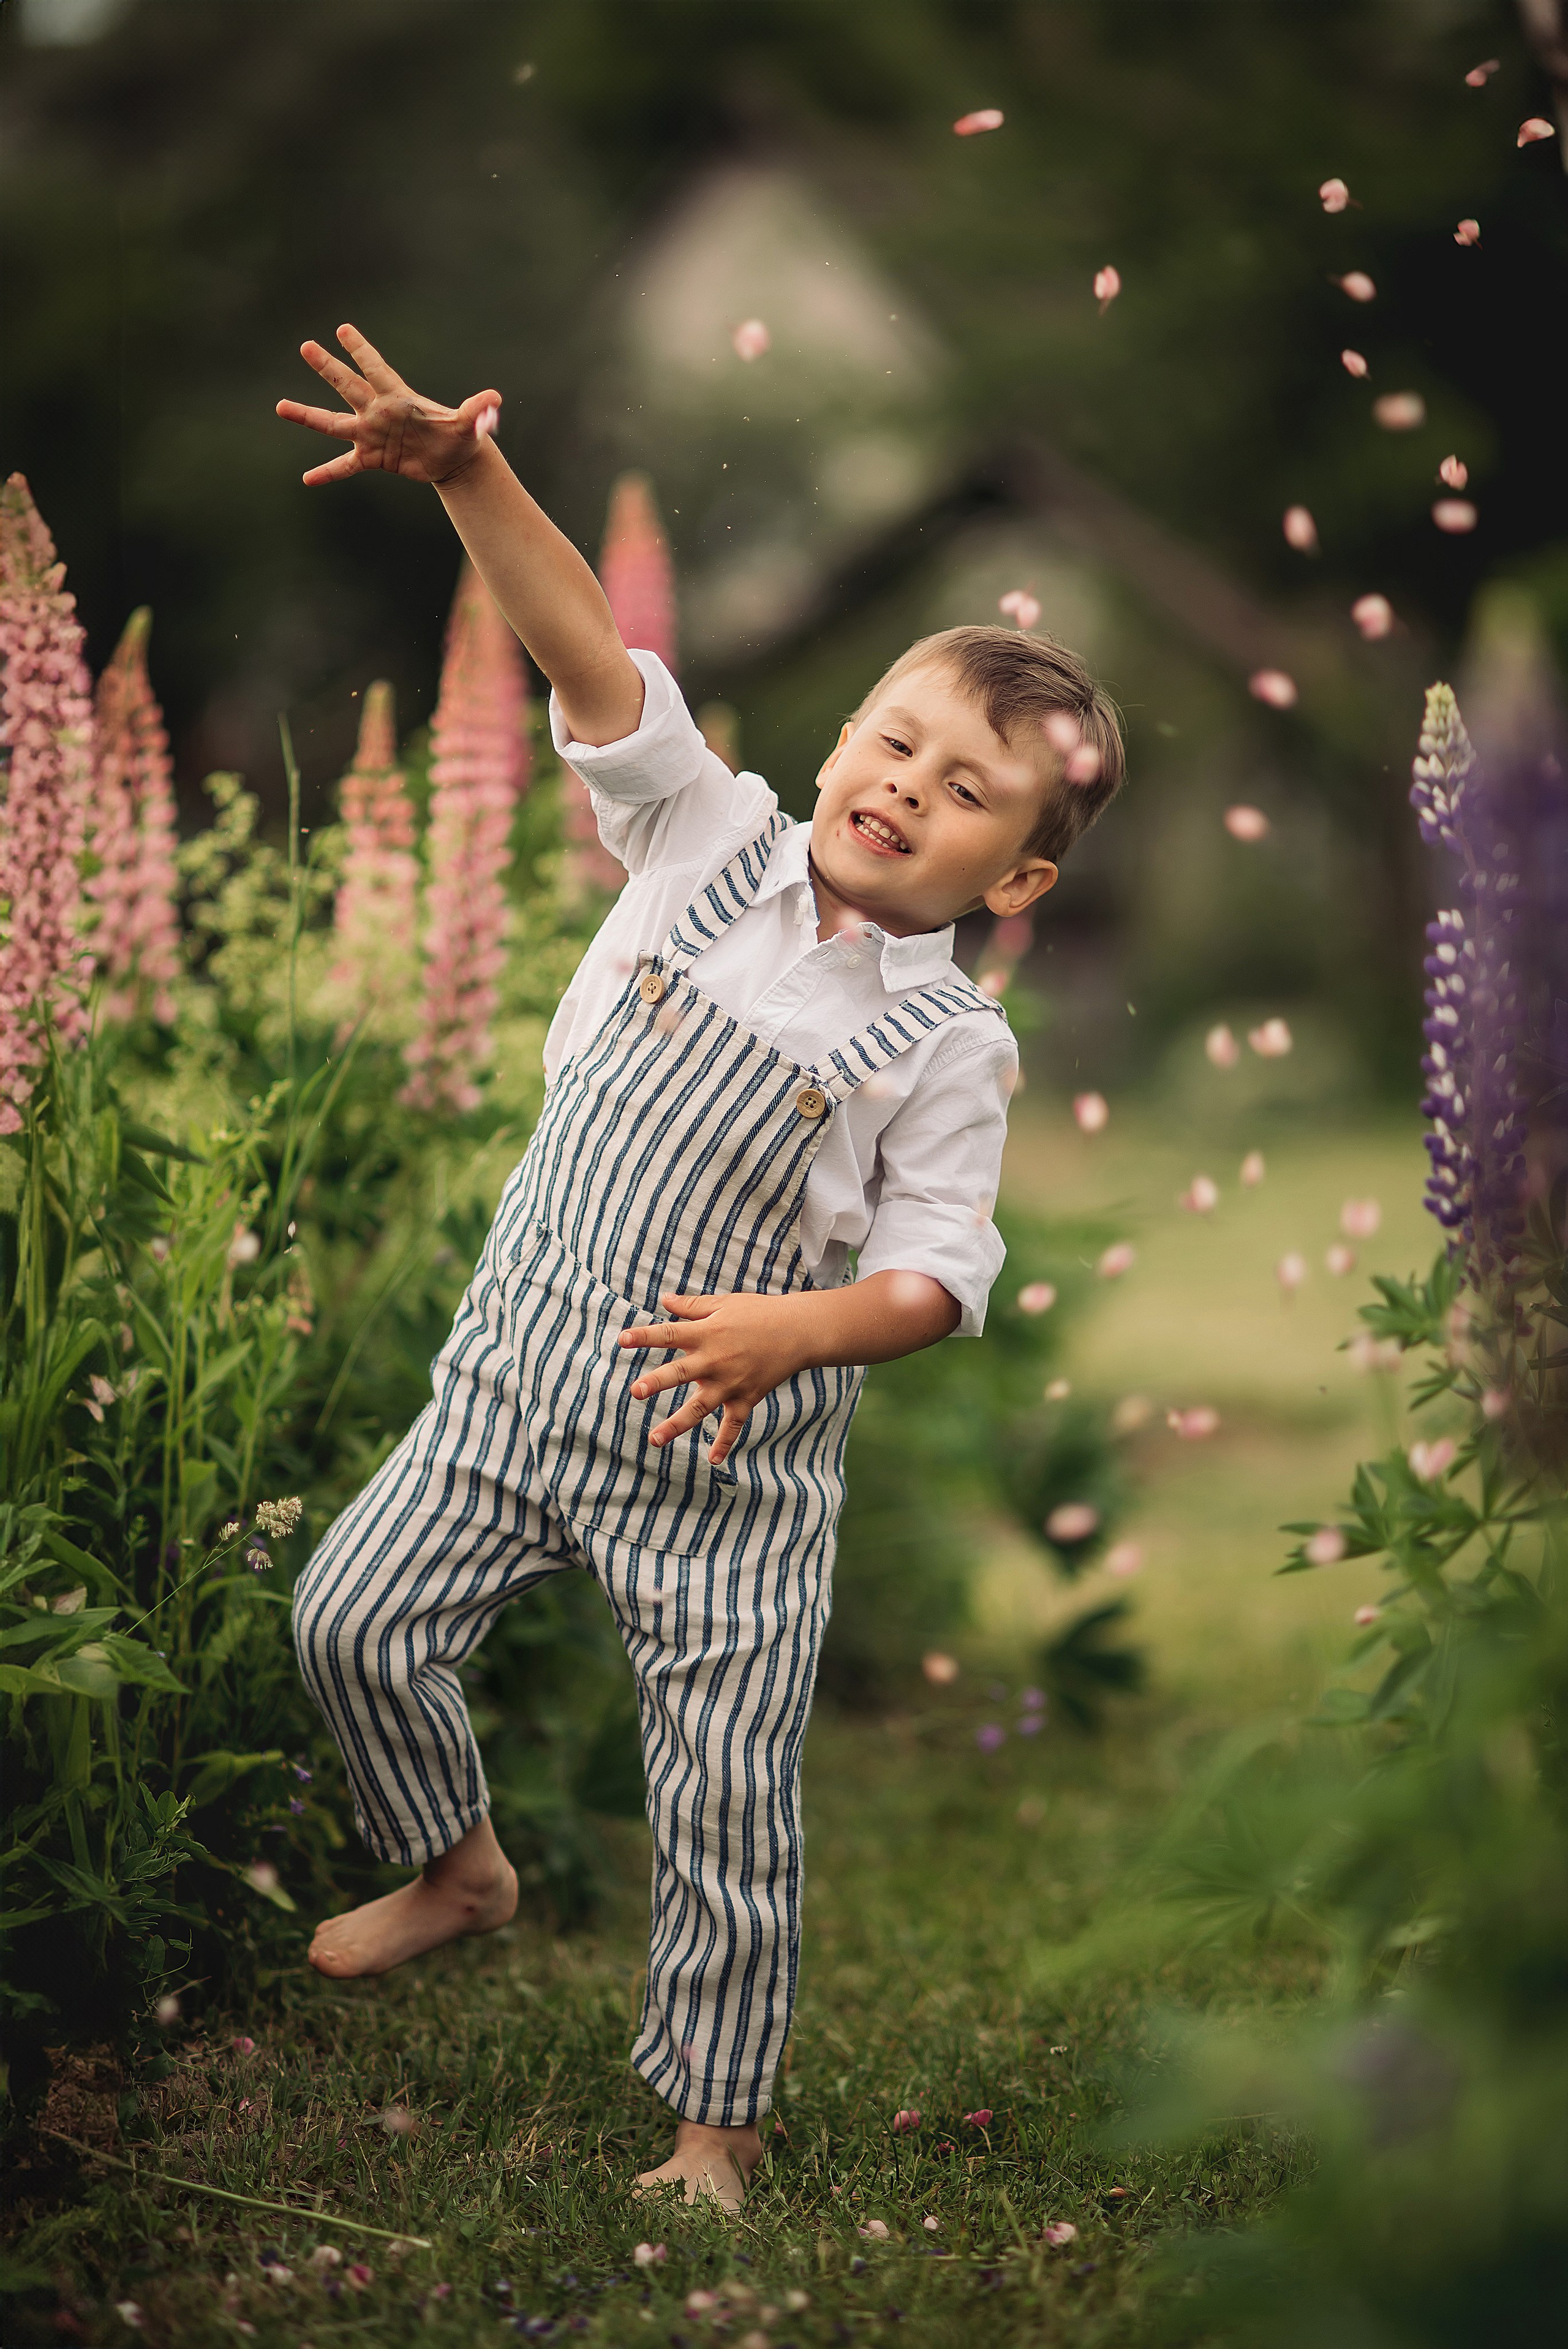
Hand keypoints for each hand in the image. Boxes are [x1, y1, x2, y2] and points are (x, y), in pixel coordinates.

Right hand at [275, 323, 501, 487]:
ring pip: (333, 424)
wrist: (452, 459)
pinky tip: (307, 480)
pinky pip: (344, 466)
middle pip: (348, 386)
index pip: (377, 369)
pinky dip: (328, 473)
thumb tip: (494, 400)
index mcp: (398, 397)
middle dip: (328, 367)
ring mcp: (371, 434)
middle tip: (306, 346)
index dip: (361, 350)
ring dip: (307, 416)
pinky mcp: (372, 458)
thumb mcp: (470, 425)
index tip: (342, 330)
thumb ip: (477, 411)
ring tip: (280, 406)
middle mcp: (378, 411)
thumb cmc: (460, 436)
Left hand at [620, 1292, 814, 1467]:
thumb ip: (692, 1306)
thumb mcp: (724, 1303)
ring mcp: (731, 1383)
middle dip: (657, 1383)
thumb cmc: (758, 1313)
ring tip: (654, 1439)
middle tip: (635, 1391)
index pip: (669, 1334)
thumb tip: (664, 1300)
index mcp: (707, 1334)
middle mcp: (716, 1361)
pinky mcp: (746, 1398)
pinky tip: (712, 1460)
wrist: (798, 1331)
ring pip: (700, 1407)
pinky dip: (724, 1442)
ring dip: (676, 1424)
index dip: (644, 1337)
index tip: (621, 1341)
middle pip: (681, 1373)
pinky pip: (733, 1425)